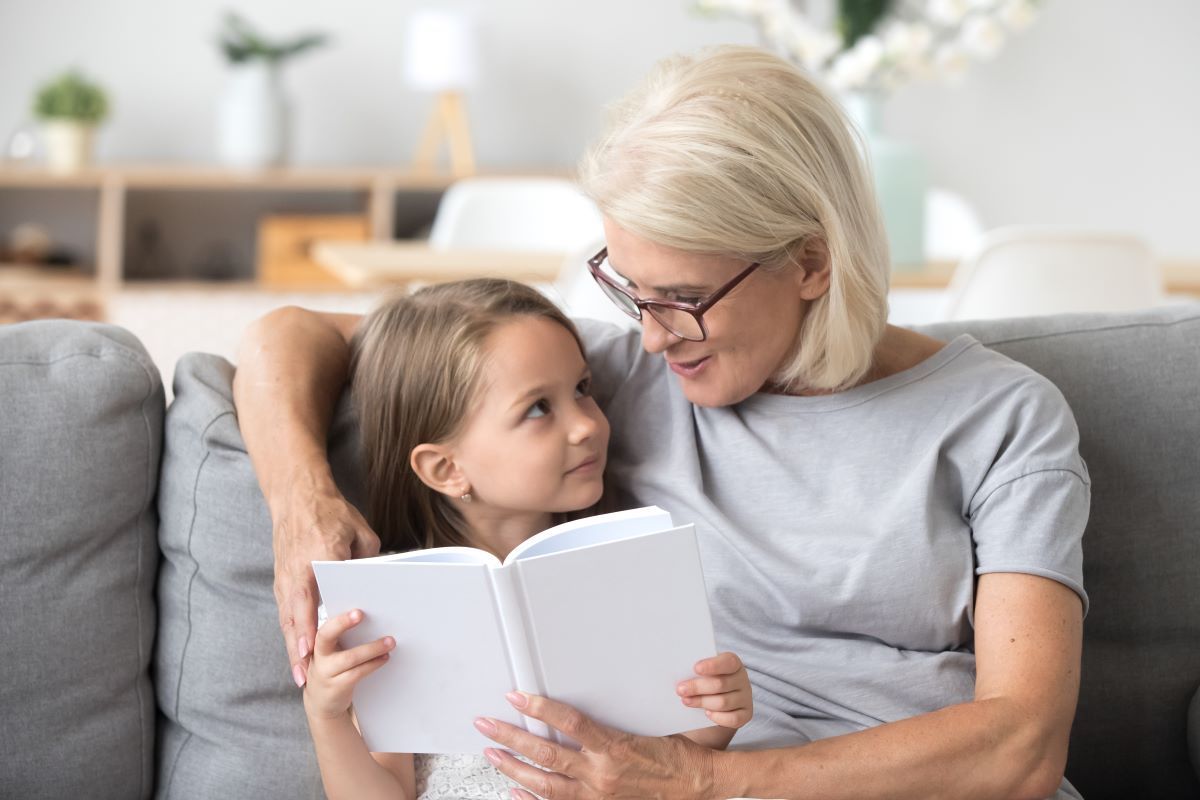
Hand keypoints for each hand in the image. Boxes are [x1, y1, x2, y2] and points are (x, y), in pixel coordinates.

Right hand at [273, 471, 378, 687]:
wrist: (297, 495)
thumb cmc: (331, 511)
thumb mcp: (359, 531)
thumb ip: (367, 559)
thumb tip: (378, 583)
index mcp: (319, 557)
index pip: (316, 596)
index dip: (314, 623)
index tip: (315, 646)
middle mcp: (298, 572)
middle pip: (297, 614)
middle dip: (300, 646)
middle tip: (304, 674)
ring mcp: (286, 576)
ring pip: (288, 617)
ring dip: (292, 646)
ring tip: (299, 674)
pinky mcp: (281, 578)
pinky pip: (285, 611)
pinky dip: (290, 633)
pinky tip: (296, 651)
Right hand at [303, 609, 394, 720]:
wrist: (322, 703)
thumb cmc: (332, 670)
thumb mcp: (331, 653)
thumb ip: (342, 637)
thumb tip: (373, 619)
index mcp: (317, 642)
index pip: (324, 626)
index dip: (338, 619)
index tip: (356, 611)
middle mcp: (318, 656)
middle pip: (325, 637)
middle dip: (342, 623)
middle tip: (360, 614)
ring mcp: (326, 672)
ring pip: (349, 657)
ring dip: (372, 648)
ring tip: (390, 642)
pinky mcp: (337, 687)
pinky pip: (357, 673)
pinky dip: (373, 664)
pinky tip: (384, 658)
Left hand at [475, 692, 722, 799]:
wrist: (698, 786)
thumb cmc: (679, 753)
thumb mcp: (650, 726)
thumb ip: (619, 715)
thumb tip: (593, 693)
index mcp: (615, 748)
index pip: (569, 723)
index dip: (540, 709)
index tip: (517, 696)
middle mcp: (601, 775)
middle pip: (546, 755)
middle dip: (511, 738)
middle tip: (485, 724)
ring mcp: (597, 796)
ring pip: (544, 785)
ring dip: (514, 769)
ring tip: (491, 754)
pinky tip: (514, 791)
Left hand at [677, 651, 752, 728]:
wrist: (716, 699)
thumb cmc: (706, 680)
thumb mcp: (703, 671)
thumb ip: (696, 670)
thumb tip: (680, 674)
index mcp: (733, 663)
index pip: (728, 662)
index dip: (712, 665)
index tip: (695, 668)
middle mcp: (742, 680)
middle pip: (720, 684)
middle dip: (698, 687)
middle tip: (680, 689)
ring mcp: (745, 698)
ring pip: (723, 702)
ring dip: (702, 702)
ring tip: (686, 701)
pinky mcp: (746, 714)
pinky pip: (732, 719)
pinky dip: (718, 717)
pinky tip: (706, 713)